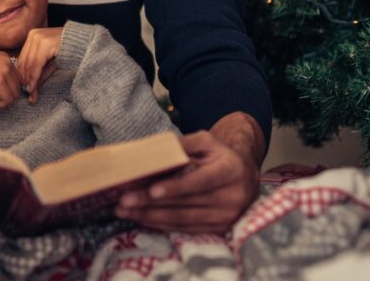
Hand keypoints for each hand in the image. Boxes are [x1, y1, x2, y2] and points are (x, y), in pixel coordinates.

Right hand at [0, 49, 22, 107]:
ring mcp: (4, 71)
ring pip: (14, 95)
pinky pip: (7, 99)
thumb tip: (9, 92)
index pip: (15, 79)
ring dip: (1, 101)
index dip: (5, 89)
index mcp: (4, 58)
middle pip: (17, 87)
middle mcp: (7, 62)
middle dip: (4, 96)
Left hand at [15, 26, 62, 102]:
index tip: (23, 87)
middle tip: (27, 93)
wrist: (83, 43)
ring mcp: (38, 38)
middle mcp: (33, 35)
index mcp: (32, 36)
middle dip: (24, 79)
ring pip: (29, 64)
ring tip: (30, 93)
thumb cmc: (67, 52)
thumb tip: (30, 91)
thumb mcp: (49, 64)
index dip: (21, 74)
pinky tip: (33, 87)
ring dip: (29, 80)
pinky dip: (34, 77)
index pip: (21, 58)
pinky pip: (36, 64)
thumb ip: (39, 75)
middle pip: (24, 61)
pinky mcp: (45, 44)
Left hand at [114, 119, 261, 232]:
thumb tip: (151, 155)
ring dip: (151, 217)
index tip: (152, 190)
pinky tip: (142, 219)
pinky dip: (162, 225)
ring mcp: (227, 217)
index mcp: (230, 170)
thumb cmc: (219, 155)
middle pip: (186, 204)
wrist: (245, 175)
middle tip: (124, 201)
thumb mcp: (205, 141)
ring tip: (125, 212)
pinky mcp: (220, 229)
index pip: (200, 181)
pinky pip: (186, 229)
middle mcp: (233, 197)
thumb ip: (182, 145)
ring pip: (183, 220)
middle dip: (151, 204)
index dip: (176, 187)